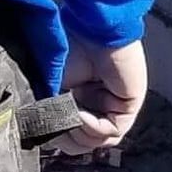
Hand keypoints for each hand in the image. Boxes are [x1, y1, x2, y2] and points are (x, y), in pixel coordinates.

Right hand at [54, 38, 147, 159]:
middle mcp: (94, 103)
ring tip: (71, 118)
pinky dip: (93, 128)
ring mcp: (112, 106)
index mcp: (75, 97)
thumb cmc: (68, 48)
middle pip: (83, 141)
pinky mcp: (128, 106)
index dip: (56, 136)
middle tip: (57, 126)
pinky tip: (82, 115)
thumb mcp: (48, 84)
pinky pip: (112, 131)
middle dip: (68, 139)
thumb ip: (50, 111)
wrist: (93, 30)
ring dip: (81, 136)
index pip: (68, 132)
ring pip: (98, 141)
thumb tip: (47, 137)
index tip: (44, 129)